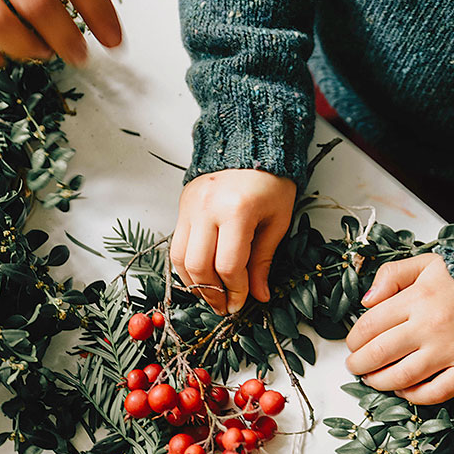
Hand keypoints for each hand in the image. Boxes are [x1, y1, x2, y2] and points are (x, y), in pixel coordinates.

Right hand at [171, 169, 295, 314]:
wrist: (250, 146)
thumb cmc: (271, 183)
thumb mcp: (277, 221)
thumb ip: (264, 260)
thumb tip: (259, 295)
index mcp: (237, 210)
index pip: (229, 265)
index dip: (235, 291)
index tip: (241, 303)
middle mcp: (207, 207)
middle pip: (199, 266)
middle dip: (211, 294)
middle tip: (224, 306)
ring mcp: (190, 205)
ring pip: (179, 258)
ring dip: (194, 284)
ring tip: (211, 294)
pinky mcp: (182, 205)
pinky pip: (176, 244)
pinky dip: (186, 266)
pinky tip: (201, 275)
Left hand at [345, 253, 453, 404]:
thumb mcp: (426, 264)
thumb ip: (391, 274)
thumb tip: (366, 300)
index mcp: (418, 298)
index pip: (370, 324)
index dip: (354, 339)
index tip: (351, 344)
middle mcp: (431, 326)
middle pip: (380, 353)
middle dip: (359, 364)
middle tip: (353, 366)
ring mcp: (451, 350)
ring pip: (402, 377)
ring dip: (379, 382)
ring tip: (371, 379)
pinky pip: (436, 392)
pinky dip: (414, 396)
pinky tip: (402, 390)